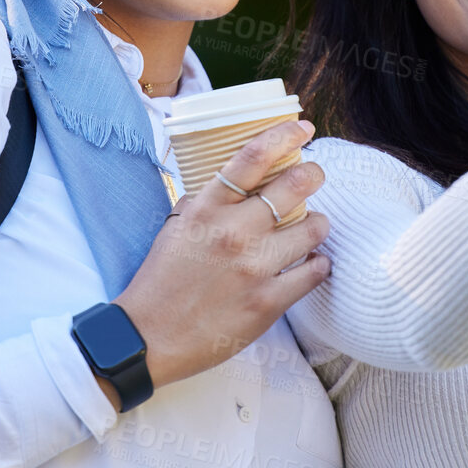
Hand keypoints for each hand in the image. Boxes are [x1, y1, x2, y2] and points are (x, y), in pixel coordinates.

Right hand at [109, 119, 330, 404]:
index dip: (284, 136)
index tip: (303, 129)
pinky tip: (311, 263)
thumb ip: (207, 202)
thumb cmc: (161, 280)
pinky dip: (318, 264)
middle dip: (314, 174)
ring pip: (313, 229)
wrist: (148, 338)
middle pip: (294, 186)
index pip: (252, 157)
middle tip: (315, 175)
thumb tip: (238, 181)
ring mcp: (253, 267)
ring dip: (318, 224)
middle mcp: (233, 232)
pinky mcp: (267, 303)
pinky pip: (314, 272)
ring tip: (313, 227)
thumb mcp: (176, 227)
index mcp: (207, 209)